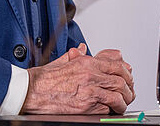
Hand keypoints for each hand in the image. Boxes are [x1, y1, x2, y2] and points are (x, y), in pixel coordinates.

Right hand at [21, 44, 135, 114]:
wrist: (30, 91)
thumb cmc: (44, 79)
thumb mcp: (62, 61)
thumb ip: (76, 55)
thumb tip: (83, 49)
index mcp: (87, 62)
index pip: (117, 65)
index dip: (126, 73)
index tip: (128, 78)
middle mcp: (91, 75)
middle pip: (120, 81)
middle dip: (128, 88)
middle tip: (129, 93)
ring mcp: (89, 91)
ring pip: (117, 96)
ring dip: (123, 101)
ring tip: (122, 104)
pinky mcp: (85, 106)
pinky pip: (106, 108)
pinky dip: (111, 110)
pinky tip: (111, 110)